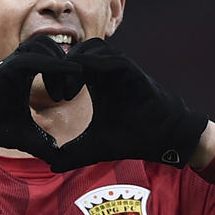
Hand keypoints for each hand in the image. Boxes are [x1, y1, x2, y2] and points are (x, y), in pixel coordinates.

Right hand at [0, 35, 81, 158]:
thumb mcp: (27, 137)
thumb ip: (44, 142)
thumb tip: (59, 155)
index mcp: (26, 73)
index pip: (55, 61)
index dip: (70, 73)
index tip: (77, 93)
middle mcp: (21, 63)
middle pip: (55, 48)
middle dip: (69, 66)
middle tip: (74, 91)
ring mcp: (14, 61)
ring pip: (47, 45)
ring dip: (63, 63)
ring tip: (69, 89)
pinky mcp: (9, 66)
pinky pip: (37, 57)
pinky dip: (55, 62)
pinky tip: (70, 72)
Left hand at [50, 38, 207, 171]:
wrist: (164, 138)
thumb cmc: (132, 138)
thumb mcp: (95, 147)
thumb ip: (73, 154)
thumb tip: (52, 166)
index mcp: (96, 81)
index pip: (69, 65)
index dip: (55, 76)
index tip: (50, 98)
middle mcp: (106, 70)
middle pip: (76, 51)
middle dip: (61, 68)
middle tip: (54, 94)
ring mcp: (120, 68)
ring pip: (92, 48)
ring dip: (74, 65)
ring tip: (66, 93)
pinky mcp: (132, 71)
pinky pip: (110, 57)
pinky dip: (93, 64)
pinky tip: (80, 86)